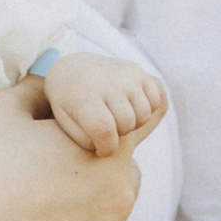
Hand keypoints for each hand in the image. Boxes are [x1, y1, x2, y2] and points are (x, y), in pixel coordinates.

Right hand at [0, 78, 137, 220]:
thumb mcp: (3, 107)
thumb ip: (42, 90)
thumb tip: (54, 86)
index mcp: (108, 148)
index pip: (144, 124)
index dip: (117, 128)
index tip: (93, 140)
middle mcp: (121, 197)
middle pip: (124, 182)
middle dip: (97, 181)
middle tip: (49, 187)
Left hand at [41, 51, 167, 158]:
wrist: (73, 70)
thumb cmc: (69, 105)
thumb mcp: (66, 124)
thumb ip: (85, 140)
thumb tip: (111, 146)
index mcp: (84, 96)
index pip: (105, 131)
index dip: (107, 147)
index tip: (100, 150)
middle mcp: (107, 82)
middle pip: (127, 123)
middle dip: (119, 135)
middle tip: (107, 133)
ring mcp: (125, 75)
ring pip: (144, 114)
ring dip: (134, 124)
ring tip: (118, 122)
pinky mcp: (138, 71)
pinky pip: (155, 100)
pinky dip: (146, 111)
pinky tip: (130, 110)